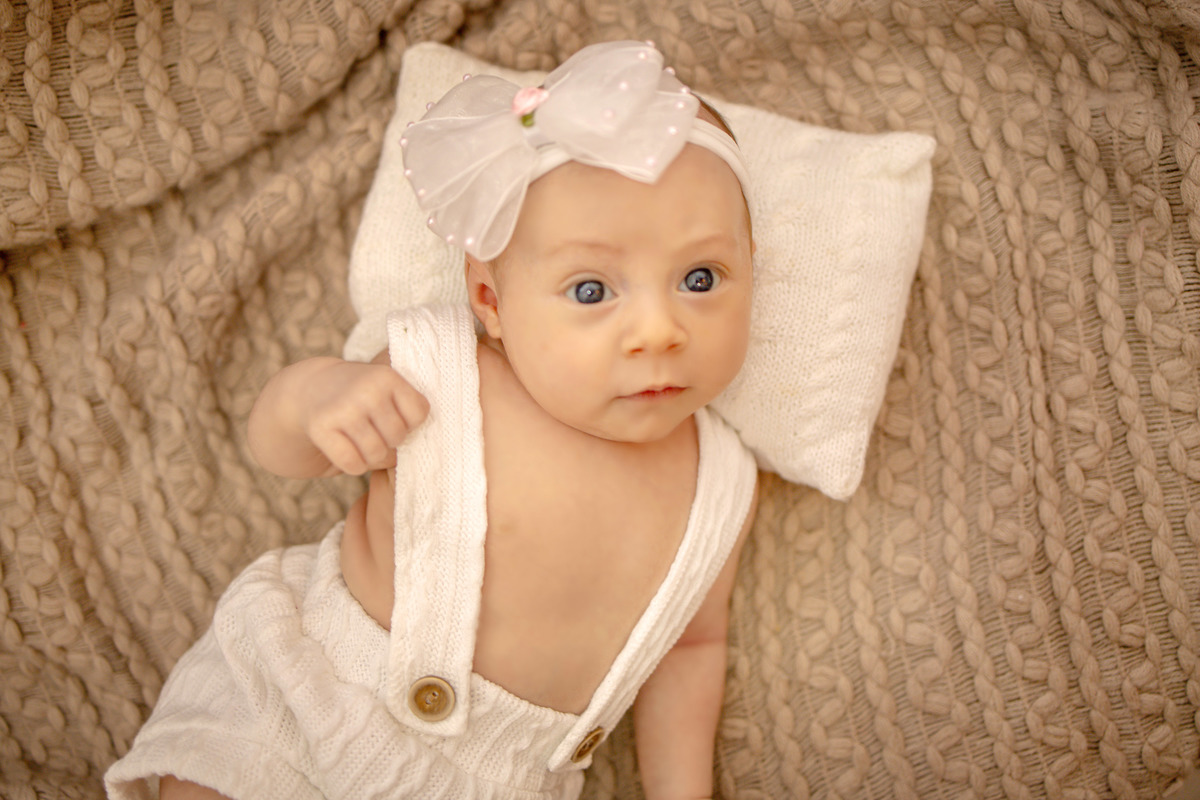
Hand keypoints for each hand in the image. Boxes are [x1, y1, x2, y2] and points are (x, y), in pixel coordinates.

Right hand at [301, 360, 428, 475]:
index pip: (419, 414)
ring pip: (376, 453)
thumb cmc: (359, 397)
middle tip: (375, 432)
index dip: (410, 422)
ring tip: (362, 442)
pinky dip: (353, 465)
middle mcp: (366, 390)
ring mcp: (343, 409)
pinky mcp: (321, 427)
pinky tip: (347, 451)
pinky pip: (353, 464)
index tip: (394, 417)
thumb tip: (406, 454)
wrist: (311, 388)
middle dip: (389, 441)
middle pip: (397, 437)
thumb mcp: (384, 388)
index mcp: (386, 376)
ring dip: (371, 456)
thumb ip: (405, 412)